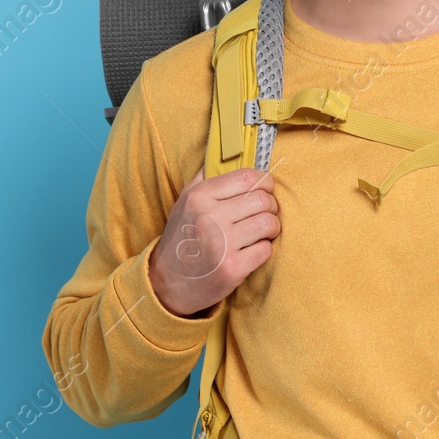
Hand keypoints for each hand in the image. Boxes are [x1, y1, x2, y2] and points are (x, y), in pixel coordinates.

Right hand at [147, 166, 279, 316]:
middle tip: (265, 215)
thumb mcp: (185, 202)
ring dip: (271, 228)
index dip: (265, 183)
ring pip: (269, 223)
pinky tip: (252, 251)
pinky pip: (266, 249)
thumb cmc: (182, 238)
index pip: (248, 178)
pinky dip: (264, 250)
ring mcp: (221, 244)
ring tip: (262, 232)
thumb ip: (206, 177)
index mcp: (200, 197)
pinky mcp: (232, 268)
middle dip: (271, 207)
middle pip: (263, 200)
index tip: (265, 191)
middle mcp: (209, 218)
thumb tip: (232, 156)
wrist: (166, 283)